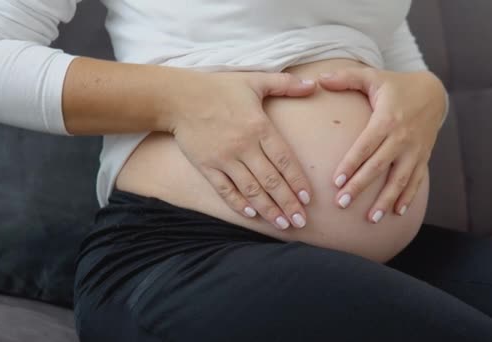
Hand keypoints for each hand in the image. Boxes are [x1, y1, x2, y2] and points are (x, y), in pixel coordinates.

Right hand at [167, 70, 316, 229]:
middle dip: (287, 203)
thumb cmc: (219, 88)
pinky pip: (225, 190)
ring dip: (268, 209)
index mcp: (259, 127)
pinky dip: (239, 204)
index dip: (297, 181)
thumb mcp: (255, 80)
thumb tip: (314, 84)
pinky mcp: (206, 166)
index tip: (308, 199)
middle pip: (271, 180)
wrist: (178, 97)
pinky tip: (252, 216)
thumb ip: (285, 84)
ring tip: (283, 224)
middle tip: (301, 221)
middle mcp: (244, 146)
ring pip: (251, 190)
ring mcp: (224, 158)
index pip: (284, 160)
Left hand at [318, 68, 446, 223]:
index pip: (365, 145)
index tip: (336, 182)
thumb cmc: (396, 86)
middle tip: (342, 204)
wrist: (434, 93)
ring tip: (371, 218)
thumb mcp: (373, 76)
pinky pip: (416, 181)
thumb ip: (346, 77)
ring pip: (400, 179)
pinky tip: (396, 212)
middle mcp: (402, 137)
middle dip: (361, 187)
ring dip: (385, 200)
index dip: (351, 164)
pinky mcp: (424, 157)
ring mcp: (415, 149)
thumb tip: (317, 79)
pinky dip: (408, 197)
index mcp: (387, 119)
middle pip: (379, 166)